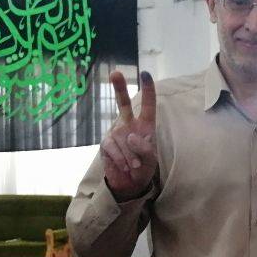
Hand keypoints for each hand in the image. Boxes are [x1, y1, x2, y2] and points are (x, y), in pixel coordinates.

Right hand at [102, 71, 157, 200]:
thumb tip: (130, 136)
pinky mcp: (106, 144)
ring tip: (134, 166)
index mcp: (145, 125)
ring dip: (130, 156)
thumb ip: (144, 148)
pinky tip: (126, 167)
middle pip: (122, 104)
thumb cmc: (144, 168)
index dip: (147, 89)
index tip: (145, 74)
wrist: (129, 183)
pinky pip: (113, 149)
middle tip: (115, 72)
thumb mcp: (151, 159)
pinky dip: (121, 159)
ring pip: (122, 139)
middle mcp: (128, 125)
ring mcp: (115, 133)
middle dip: (118, 88)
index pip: (147, 105)